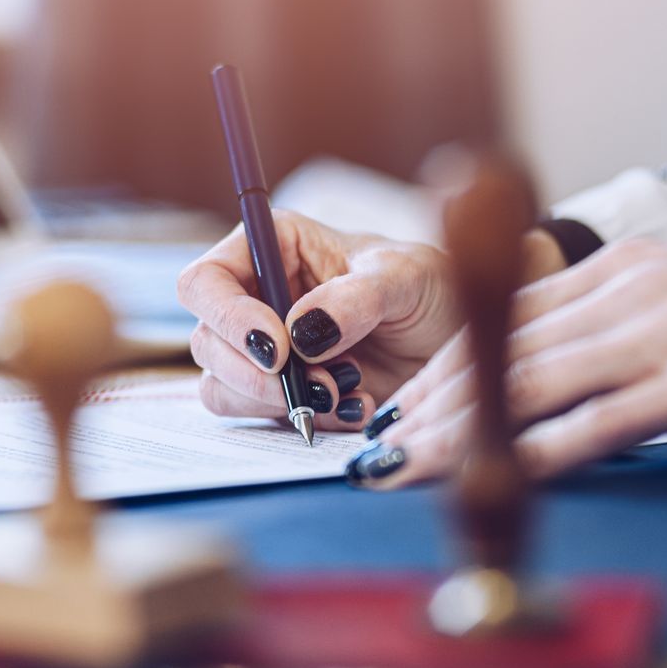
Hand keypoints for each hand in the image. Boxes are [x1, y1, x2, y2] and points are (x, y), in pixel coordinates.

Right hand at [177, 211, 562, 428]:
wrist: (460, 344)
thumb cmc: (434, 290)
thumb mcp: (407, 279)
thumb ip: (355, 298)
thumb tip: (301, 331)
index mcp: (274, 247)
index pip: (205, 281)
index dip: (228, 318)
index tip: (278, 349)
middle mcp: (258, 296)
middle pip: (207, 341)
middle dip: (258, 374)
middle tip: (321, 384)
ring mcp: (265, 349)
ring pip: (223, 386)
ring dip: (279, 401)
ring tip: (346, 393)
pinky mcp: (281, 393)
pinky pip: (258, 418)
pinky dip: (300, 420)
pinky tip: (351, 408)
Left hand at [354, 238, 666, 485]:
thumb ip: (618, 333)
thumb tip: (556, 384)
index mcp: (622, 273)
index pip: (505, 320)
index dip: (444, 369)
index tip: (400, 410)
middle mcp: (630, 296)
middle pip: (505, 354)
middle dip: (434, 408)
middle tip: (383, 451)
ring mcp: (663, 338)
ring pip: (536, 386)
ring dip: (466, 435)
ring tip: (416, 470)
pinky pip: (603, 424)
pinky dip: (545, 453)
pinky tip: (504, 480)